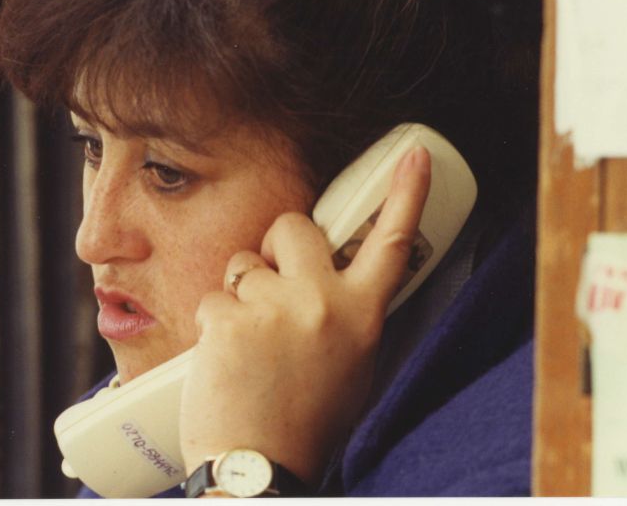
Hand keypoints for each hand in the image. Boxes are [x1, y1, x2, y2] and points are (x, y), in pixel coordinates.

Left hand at [179, 146, 431, 486]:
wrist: (259, 472)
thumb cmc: (303, 422)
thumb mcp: (349, 365)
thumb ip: (341, 313)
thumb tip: (321, 277)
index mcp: (362, 316)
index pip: (391, 242)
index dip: (406, 192)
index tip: (412, 154)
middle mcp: (324, 303)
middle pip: (292, 225)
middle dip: (274, 244)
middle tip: (270, 284)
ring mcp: (276, 308)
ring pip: (242, 264)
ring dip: (240, 294)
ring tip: (248, 346)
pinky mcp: (230, 319)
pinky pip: (214, 296)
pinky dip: (214, 323)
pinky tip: (225, 361)